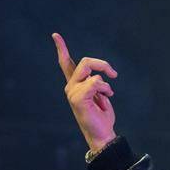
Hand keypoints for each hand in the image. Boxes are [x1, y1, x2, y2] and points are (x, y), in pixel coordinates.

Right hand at [51, 31, 117, 152]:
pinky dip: (105, 89)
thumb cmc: (102, 117)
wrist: (102, 134)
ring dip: (105, 83)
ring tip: (108, 94)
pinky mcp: (77, 98)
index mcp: (75, 85)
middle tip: (113, 74)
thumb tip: (99, 75)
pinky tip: (106, 98)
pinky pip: (95, 83)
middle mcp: (71, 87)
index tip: (55, 35)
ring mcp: (72, 92)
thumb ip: (96, 83)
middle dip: (102, 64)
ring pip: (92, 72)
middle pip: (85, 62)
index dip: (61, 48)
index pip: (66, 63)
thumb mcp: (101, 96)